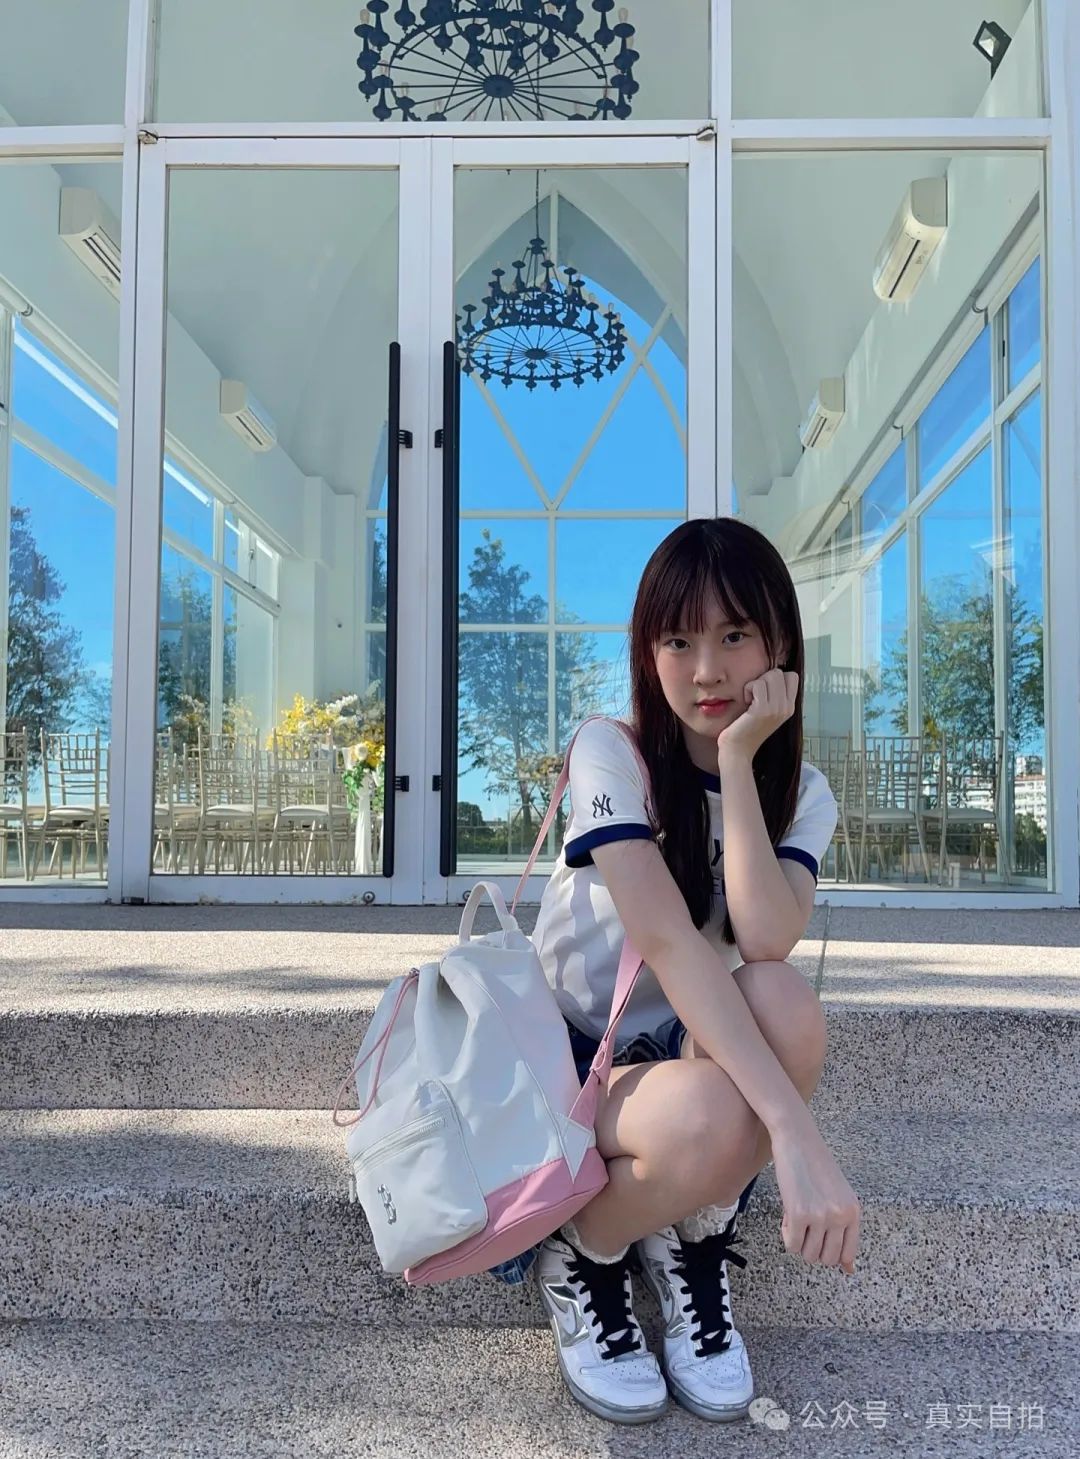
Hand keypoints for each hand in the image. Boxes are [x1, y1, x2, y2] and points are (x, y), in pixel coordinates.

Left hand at [715, 668, 798, 763]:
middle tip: (756, 696)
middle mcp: (786, 708)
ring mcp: (776, 709)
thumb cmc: (746, 729)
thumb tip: (771, 674)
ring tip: (751, 700)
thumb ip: (774, 695)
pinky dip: (748, 689)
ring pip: (770, 676)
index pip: (792, 676)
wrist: (738, 751)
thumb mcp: (767, 711)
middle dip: (764, 679)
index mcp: (789, 707)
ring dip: (755, 684)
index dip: (776, 678)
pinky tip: (746, 702)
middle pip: (779, 673)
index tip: (765, 692)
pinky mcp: (762, 710)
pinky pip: (757, 684)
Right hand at [769, 1122, 860, 1274]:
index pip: (847, 1254)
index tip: (823, 1252)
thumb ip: (843, 1228)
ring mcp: (821, 1216)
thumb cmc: (814, 1164)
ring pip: (809, 1255)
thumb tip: (849, 1270)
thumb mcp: (838, 1195)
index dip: (833, 1258)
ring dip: (799, 1242)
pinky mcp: (800, 1213)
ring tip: (796, 1220)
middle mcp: (841, 1216)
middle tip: (805, 1230)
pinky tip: (787, 1217)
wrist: (797, 1139)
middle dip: (813, 1249)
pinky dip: (787, 1236)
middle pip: (827, 1259)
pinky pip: (792, 1245)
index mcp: (853, 1212)